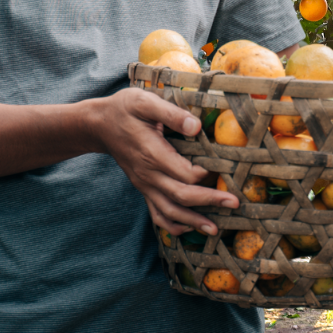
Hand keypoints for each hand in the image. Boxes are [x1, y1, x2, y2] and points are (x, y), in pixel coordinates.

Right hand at [83, 88, 236, 235]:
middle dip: (210, 201)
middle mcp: (148, 174)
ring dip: (193, 222)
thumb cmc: (124, 110)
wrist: (98, 125)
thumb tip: (196, 126)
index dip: (206, 174)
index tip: (226, 169)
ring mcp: (144, 184)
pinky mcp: (143, 188)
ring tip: (214, 230)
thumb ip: (170, 113)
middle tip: (234, 203)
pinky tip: (187, 229)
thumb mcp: (144, 101)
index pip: (185, 173)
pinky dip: (172, 225)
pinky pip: (156, 213)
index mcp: (152, 153)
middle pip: (182, 196)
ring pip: (169, 211)